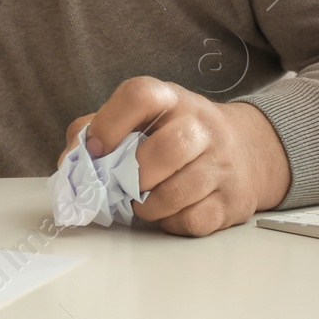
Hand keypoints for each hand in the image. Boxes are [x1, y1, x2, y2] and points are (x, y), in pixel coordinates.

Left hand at [60, 77, 291, 236]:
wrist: (249, 150)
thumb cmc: (177, 134)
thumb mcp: (143, 119)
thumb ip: (98, 130)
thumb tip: (69, 162)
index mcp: (170, 99)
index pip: (140, 95)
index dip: (110, 122)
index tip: (96, 149)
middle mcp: (201, 125)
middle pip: (166, 149)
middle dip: (134, 176)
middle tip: (124, 186)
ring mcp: (221, 162)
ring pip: (178, 192)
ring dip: (148, 206)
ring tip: (142, 203)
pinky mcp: (232, 200)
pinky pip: (194, 220)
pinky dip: (171, 223)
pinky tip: (169, 213)